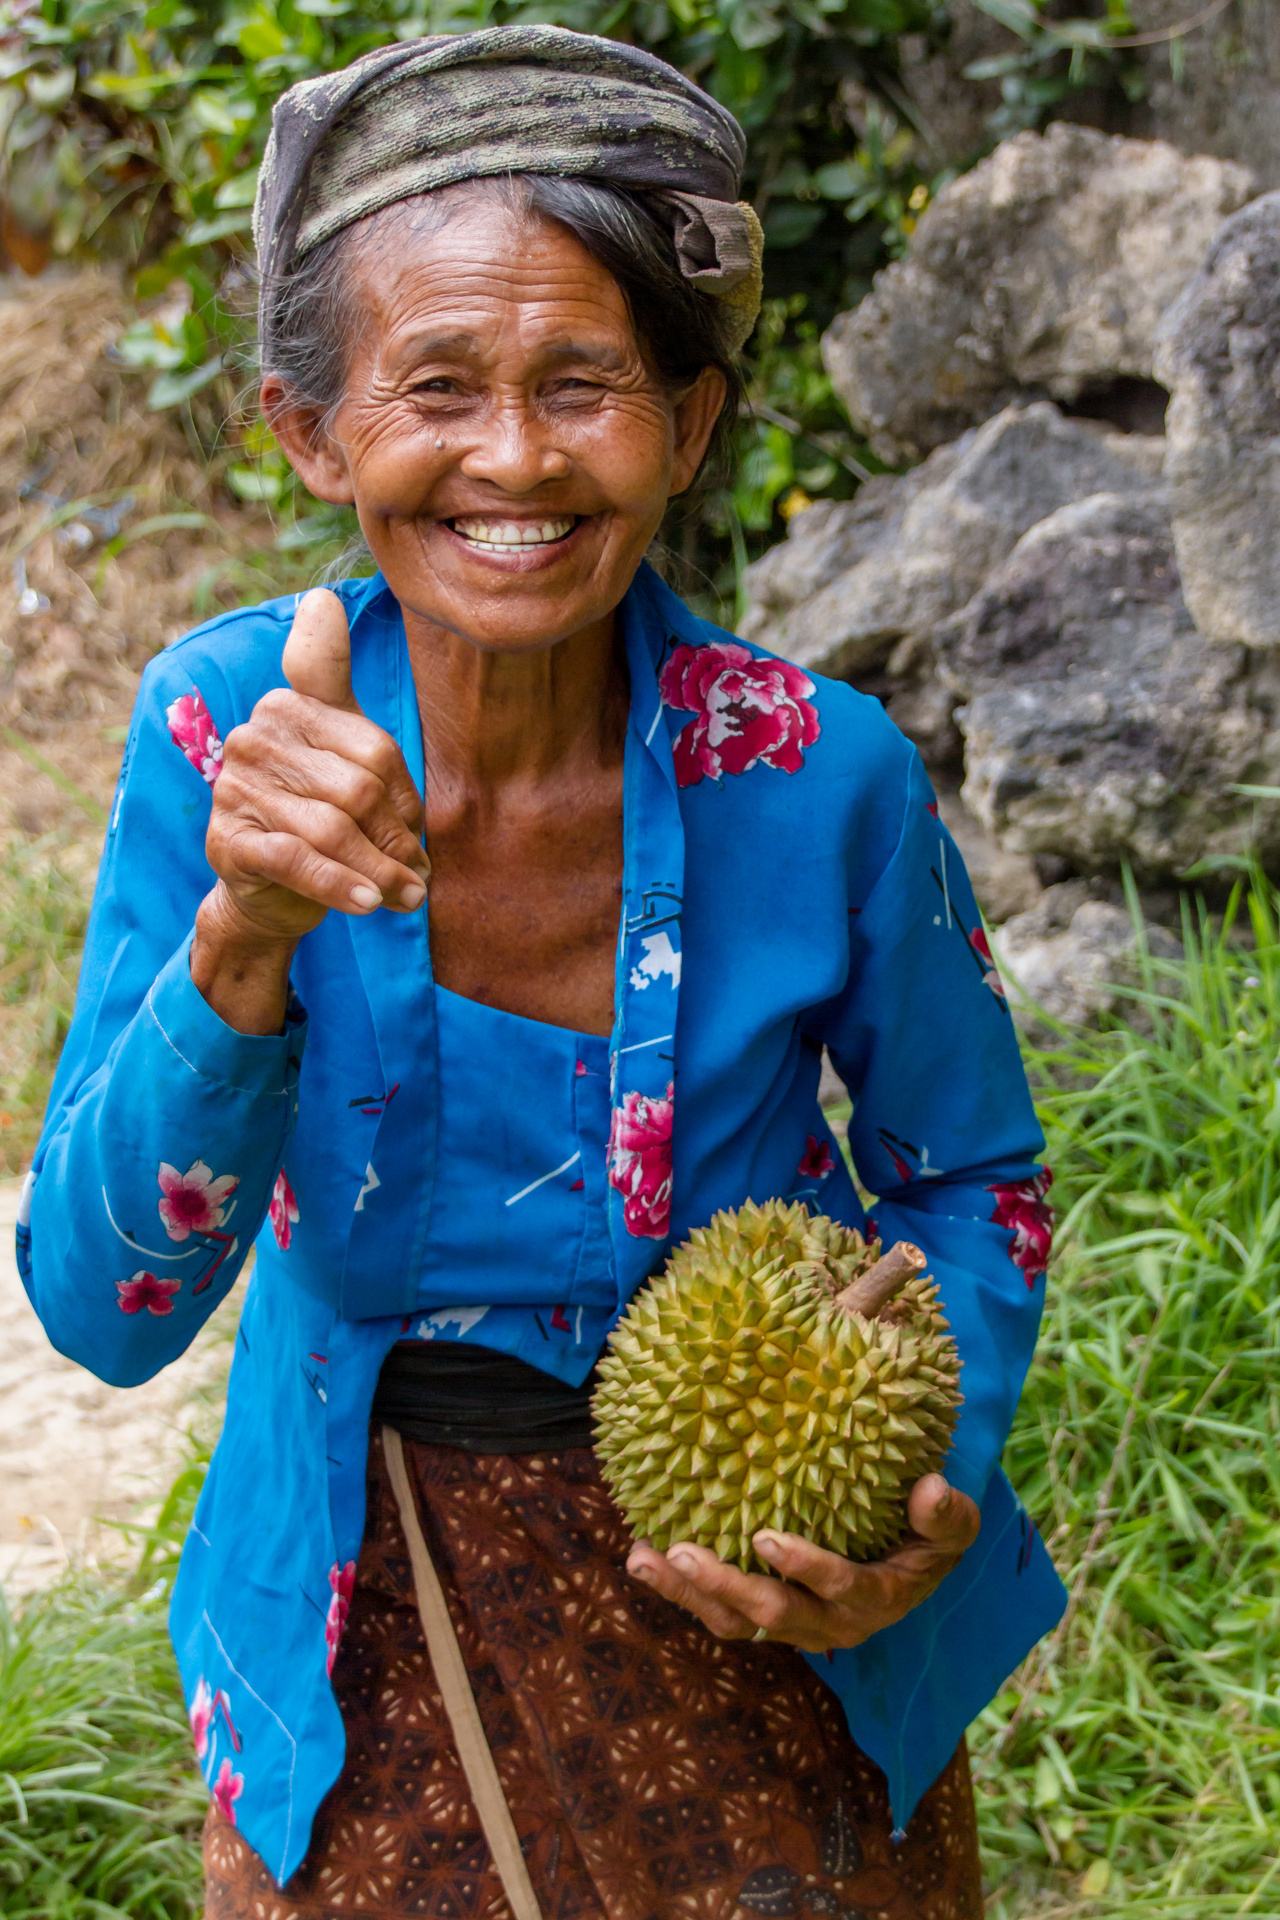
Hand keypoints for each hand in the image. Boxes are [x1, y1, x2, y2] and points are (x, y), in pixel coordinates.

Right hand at [204, 588, 431, 944]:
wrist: (266, 890)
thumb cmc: (317, 812)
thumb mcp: (338, 746)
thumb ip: (331, 674)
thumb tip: (319, 597)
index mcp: (289, 708)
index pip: (374, 750)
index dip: (405, 798)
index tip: (417, 831)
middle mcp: (255, 739)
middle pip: (358, 791)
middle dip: (397, 841)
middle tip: (419, 877)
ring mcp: (237, 790)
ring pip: (333, 830)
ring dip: (380, 872)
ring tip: (408, 898)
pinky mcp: (229, 841)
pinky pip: (297, 861)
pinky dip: (340, 885)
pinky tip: (369, 903)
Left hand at [626, 1473, 979, 1654]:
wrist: (912, 1569)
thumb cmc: (929, 1537)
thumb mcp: (952, 1526)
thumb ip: (947, 1514)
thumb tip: (932, 1487)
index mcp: (877, 1598)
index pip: (841, 1588)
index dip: (806, 1568)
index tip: (767, 1537)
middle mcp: (831, 1624)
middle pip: (774, 1616)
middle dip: (728, 1586)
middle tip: (686, 1551)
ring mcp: (793, 1626)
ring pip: (734, 1623)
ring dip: (687, 1593)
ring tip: (643, 1558)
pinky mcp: (762, 1617)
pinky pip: (718, 1613)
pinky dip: (681, 1590)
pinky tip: (643, 1556)